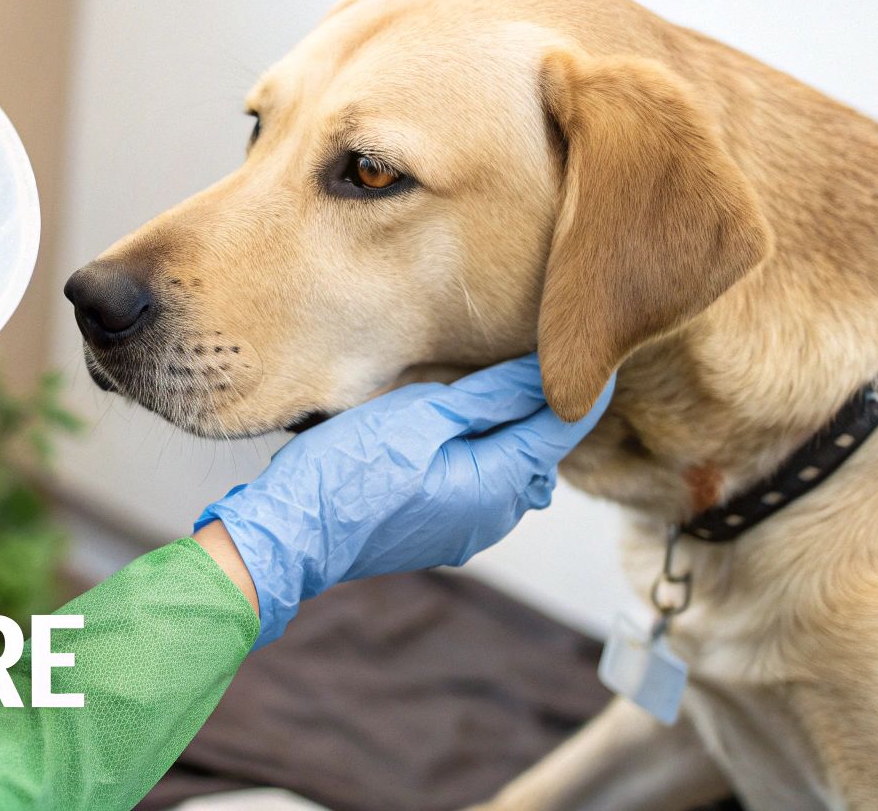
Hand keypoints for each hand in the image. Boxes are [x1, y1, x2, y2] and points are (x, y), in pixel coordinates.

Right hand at [194, 354, 612, 646]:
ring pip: (509, 466)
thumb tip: (545, 374)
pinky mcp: (440, 533)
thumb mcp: (421, 415)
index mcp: (499, 486)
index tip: (586, 344)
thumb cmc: (348, 472)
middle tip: (537, 347)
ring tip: (493, 378)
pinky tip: (454, 421)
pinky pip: (480, 483)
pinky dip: (481, 448)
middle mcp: (495, 517)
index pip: (562, 426)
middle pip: (538, 448)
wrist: (291, 534)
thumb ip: (489, 397)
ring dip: (508, 425)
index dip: (581, 383)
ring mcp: (468, 531)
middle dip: (542, 402)